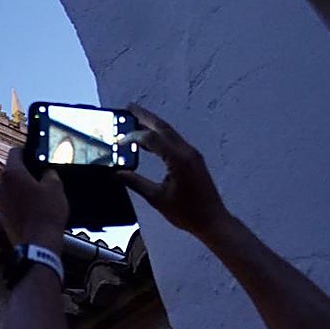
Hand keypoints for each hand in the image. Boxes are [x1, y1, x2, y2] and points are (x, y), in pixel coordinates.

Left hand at [0, 147, 67, 253]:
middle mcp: (1, 185)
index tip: (33, 153)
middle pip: (10, 170)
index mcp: (12, 173)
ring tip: (38, 193)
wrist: (38, 244)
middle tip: (40, 175)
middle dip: (24, 171)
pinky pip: (10, 202)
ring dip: (21, 187)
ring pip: (9, 187)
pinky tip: (34, 208)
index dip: (26, 150)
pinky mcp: (2, 216)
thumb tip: (47, 173)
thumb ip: (50, 173)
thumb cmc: (46, 215)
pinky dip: (19, 201)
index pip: (15, 152)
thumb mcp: (56, 187)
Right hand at [115, 105, 229, 236]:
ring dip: (152, 125)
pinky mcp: (193, 159)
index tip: (117, 141)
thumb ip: (135, 183)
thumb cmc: (186, 213)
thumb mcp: (156, 198)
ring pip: (169, 133)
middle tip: (128, 107)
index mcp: (178, 159)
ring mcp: (192, 154)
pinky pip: (174, 142)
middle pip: (162, 127)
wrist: (212, 220)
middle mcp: (186, 151)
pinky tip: (150, 141)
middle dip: (145, 116)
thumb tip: (118, 173)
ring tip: (135, 119)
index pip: (151, 139)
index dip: (132, 137)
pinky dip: (160, 137)